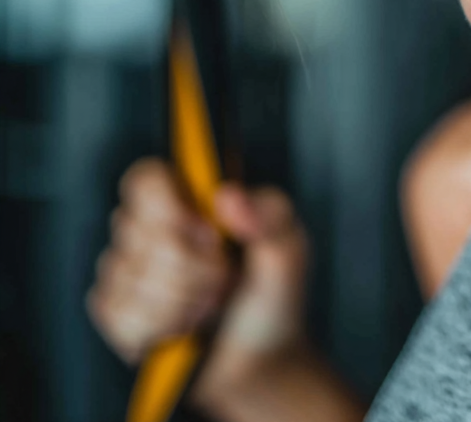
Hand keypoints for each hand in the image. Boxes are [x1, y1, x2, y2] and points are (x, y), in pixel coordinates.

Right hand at [87, 159, 311, 408]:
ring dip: (182, 301)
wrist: (260, 357)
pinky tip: (184, 328)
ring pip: (128, 278)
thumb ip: (270, 215)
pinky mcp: (116, 313)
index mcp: (192, 199)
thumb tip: (228, 196)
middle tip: (224, 278)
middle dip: (193, 266)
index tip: (208, 232)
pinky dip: (161, 327)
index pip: (146, 179)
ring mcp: (127, 270)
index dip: (169, 206)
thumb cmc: (273, 291)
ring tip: (210, 305)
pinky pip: (119, 315)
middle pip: (140, 232)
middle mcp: (151, 228)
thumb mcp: (289, 248)